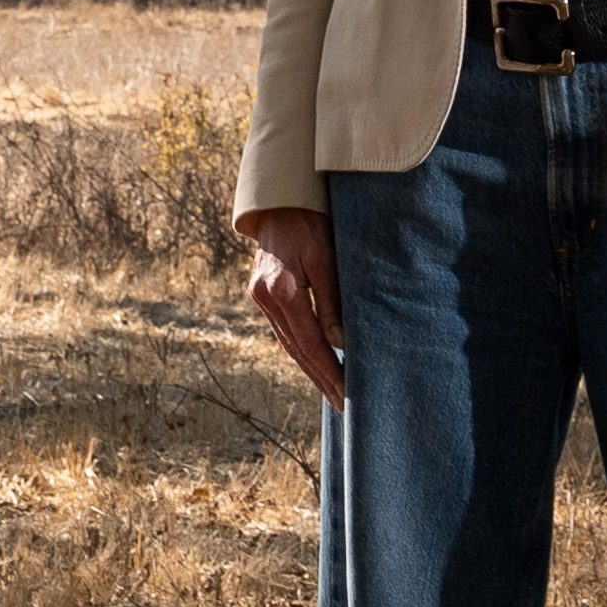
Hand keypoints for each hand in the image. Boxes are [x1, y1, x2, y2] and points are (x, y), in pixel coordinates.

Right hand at [245, 206, 344, 407]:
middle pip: (296, 350)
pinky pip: (284, 330)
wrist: (280, 203)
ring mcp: (259, 298)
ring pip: (288, 343)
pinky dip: (301, 349)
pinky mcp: (261, 295)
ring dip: (310, 368)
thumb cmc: (310, 223)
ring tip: (332, 391)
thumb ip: (332, 302)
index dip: (329, 370)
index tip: (346, 393)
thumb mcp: (326, 258)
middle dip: (320, 378)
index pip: (310, 342)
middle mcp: (265, 299)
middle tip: (342, 403)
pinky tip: (315, 362)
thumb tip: (340, 344)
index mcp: (281, 291)